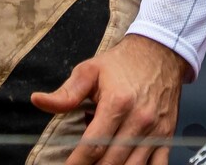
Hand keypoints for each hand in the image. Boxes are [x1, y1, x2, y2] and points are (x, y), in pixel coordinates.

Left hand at [34, 31, 186, 164]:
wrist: (161, 51)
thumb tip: (37, 100)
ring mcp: (156, 130)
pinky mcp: (168, 135)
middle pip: (111, 163)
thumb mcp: (90, 70)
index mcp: (117, 103)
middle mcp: (139, 120)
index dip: (75, 164)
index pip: (92, 146)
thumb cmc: (123, 63)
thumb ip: (65, 93)